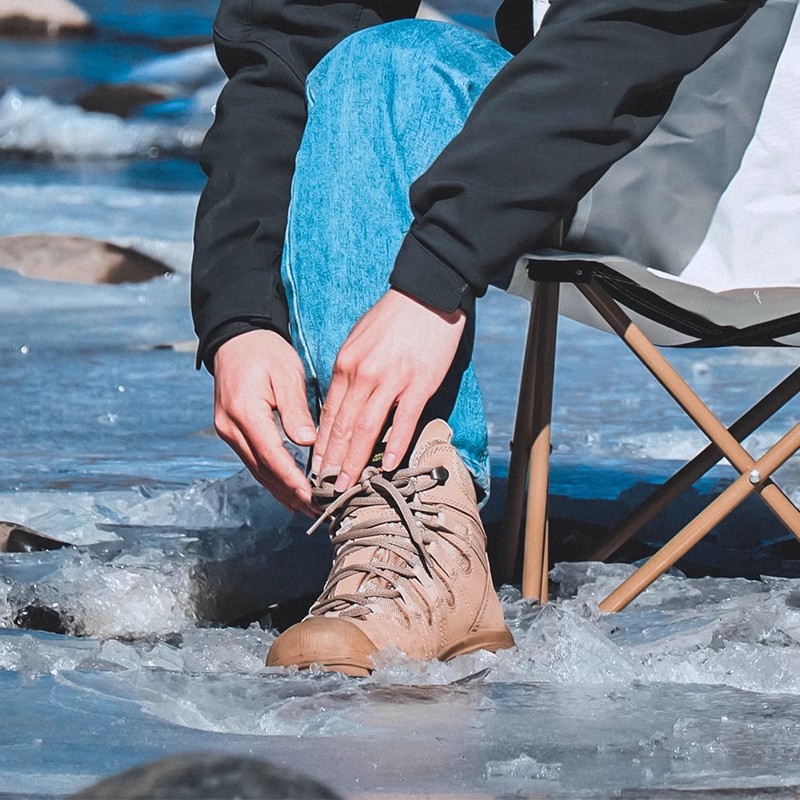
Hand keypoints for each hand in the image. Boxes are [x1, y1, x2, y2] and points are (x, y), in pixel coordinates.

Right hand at [213, 329, 316, 515]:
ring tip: (308, 509)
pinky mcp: (231, 432)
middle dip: (291, 494)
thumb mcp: (286, 374)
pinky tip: (288, 492)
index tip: (314, 497)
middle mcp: (231, 428)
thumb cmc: (265, 352)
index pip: (272, 456)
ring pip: (257, 471)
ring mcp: (227, 432)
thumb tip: (308, 442)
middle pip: (263, 471)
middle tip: (319, 511)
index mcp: (245, 413)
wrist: (236, 339)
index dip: (294, 480)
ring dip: (282, 492)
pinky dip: (272, 479)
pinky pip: (253, 462)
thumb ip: (295, 410)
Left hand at [314, 288, 465, 490]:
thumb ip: (348, 371)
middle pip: (343, 426)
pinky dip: (395, 445)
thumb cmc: (392, 317)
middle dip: (332, 461)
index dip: (321, 445)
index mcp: (345, 364)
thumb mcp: (358, 340)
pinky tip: (388, 465)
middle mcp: (363, 375)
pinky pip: (404, 420)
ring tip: (348, 485)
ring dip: (356, 460)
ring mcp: (392, 380)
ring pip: (367, 428)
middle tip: (325, 487)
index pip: (328, 413)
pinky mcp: (419, 384)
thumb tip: (342, 402)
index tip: (316, 467)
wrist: (427, 295)